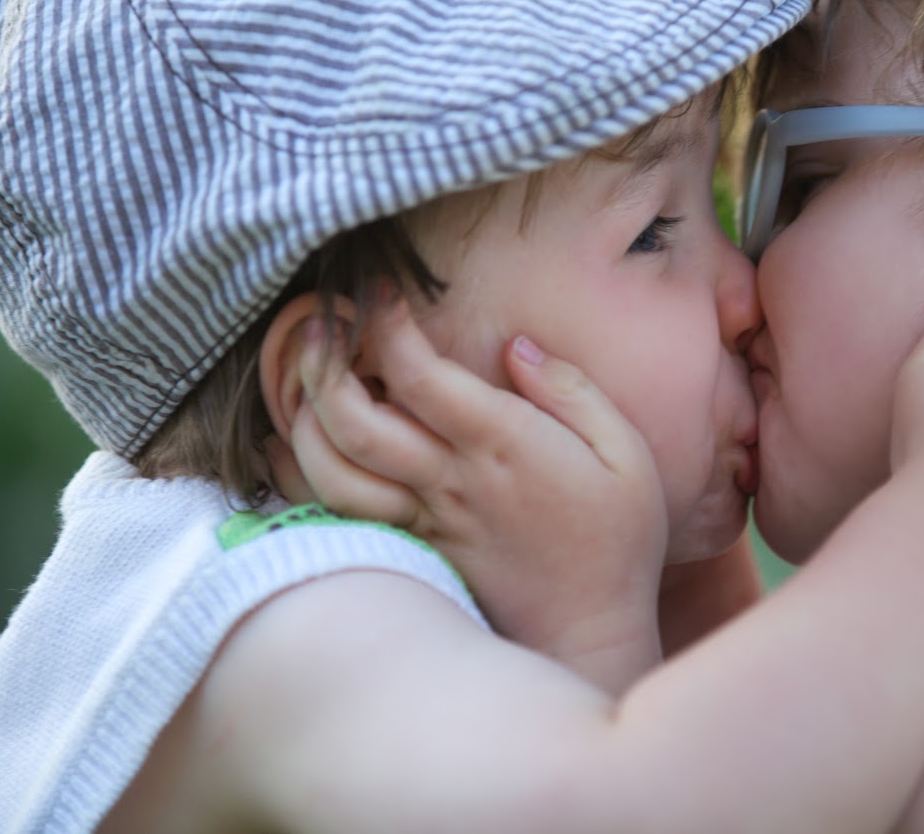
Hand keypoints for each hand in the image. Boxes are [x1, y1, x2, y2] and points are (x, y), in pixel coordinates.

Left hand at [288, 297, 668, 691]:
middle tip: (321, 319)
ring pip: (331, 470)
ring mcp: (422, 521)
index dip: (385, 324)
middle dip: (323, 360)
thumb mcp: (626, 453)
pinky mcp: (411, 550)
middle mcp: (449, 483)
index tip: (379, 289)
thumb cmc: (617, 540)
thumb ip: (572, 391)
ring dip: (304, 415)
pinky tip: (297, 438)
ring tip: (305, 372)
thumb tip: (516, 347)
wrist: (591, 634)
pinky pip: (337, 512)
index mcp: (501, 445)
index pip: (417, 374)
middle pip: (353, 419)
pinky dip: (302, 474)